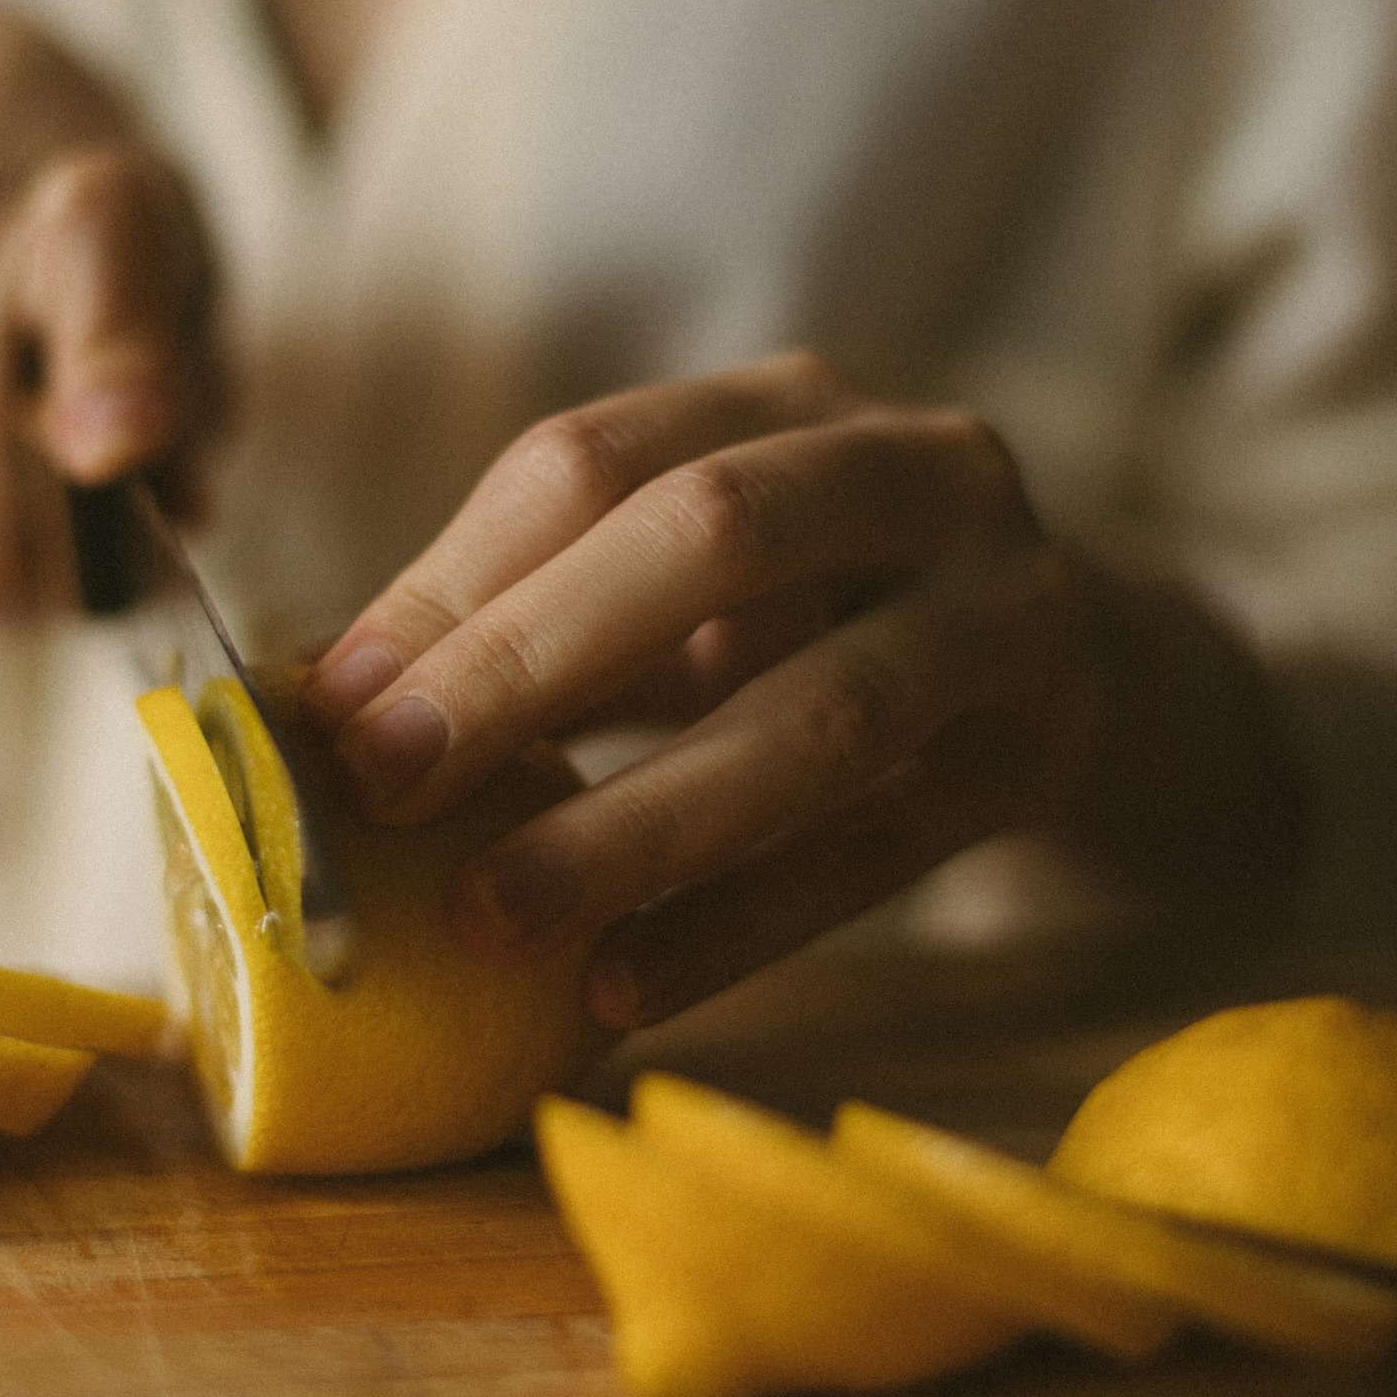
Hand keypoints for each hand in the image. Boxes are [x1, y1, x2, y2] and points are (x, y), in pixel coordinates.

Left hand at [300, 351, 1299, 1030]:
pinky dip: (734, 931)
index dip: (454, 578)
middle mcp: (919, 477)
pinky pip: (869, 866)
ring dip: (638, 823)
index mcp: (793, 402)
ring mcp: (1000, 620)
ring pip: (819, 720)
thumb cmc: (824, 604)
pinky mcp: (1032, 766)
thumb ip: (535, 610)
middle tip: (386, 783)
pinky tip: (613, 994)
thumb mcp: (697, 566)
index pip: (595, 457)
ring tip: (491, 916)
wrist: (1075, 656)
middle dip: (532, 659)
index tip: (334, 702)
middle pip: (714, 535)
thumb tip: (321, 704)